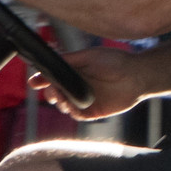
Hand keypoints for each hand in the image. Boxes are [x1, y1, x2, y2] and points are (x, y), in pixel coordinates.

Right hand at [28, 45, 149, 120]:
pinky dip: (71, 111)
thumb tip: (51, 60)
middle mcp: (78, 85)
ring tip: (62, 97)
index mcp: (75, 71)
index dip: (42, 79)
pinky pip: (77, 114)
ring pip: (64, 104)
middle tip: (52, 90)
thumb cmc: (115, 61)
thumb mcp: (89, 56)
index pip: (54, 77)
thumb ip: (69, 59)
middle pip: (55, 92)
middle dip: (50, 92)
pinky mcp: (93, 111)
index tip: (34, 81)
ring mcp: (85, 99)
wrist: (137, 75)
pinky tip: (71, 106)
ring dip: (60, 102)